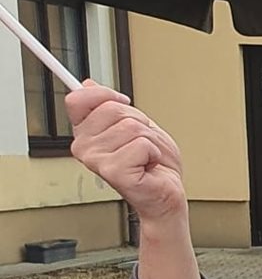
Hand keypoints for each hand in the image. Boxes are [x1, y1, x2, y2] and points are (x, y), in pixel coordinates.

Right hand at [65, 83, 185, 222]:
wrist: (167, 193)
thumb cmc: (153, 163)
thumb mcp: (135, 124)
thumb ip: (111, 106)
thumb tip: (88, 85)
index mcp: (85, 132)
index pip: (78, 99)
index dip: (105, 94)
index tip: (123, 101)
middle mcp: (84, 146)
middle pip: (113, 109)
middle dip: (139, 122)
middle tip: (142, 143)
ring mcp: (96, 160)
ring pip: (131, 127)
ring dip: (149, 140)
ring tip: (146, 157)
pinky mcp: (113, 172)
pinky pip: (141, 145)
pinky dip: (154, 153)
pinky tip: (148, 166)